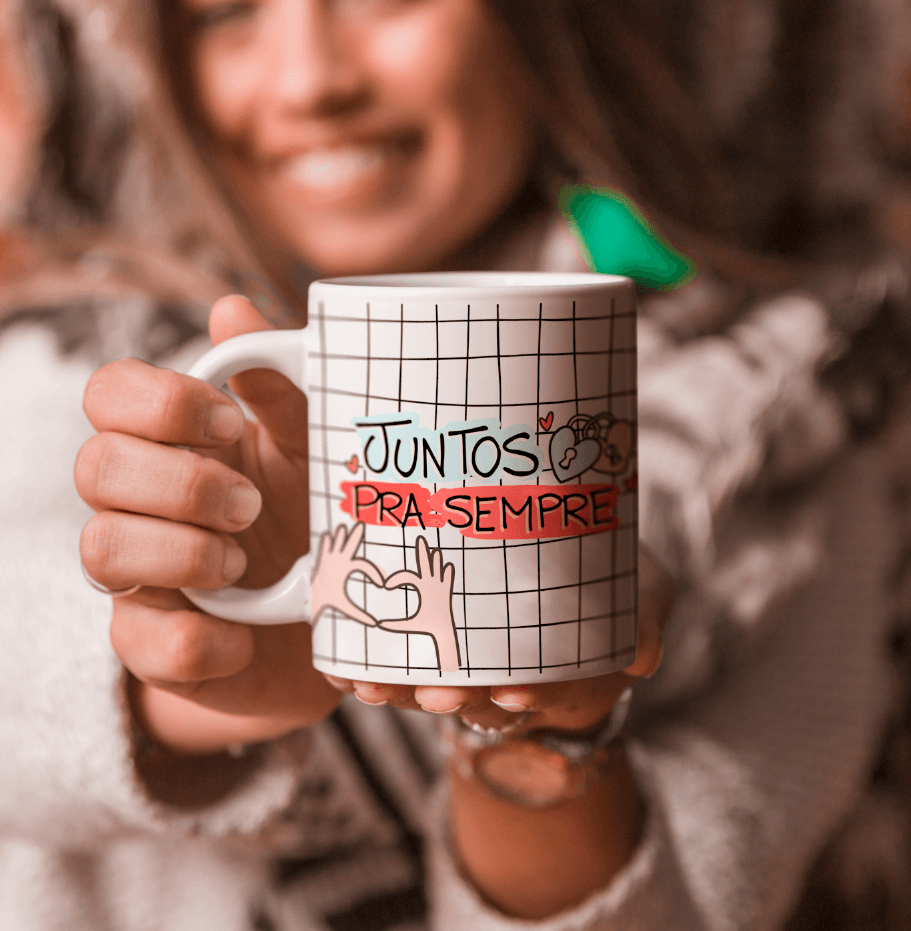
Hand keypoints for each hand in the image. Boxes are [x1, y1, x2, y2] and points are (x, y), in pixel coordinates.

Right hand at [75, 295, 339, 754]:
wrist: (334, 621)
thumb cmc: (314, 517)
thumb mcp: (311, 448)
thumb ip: (281, 386)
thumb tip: (233, 308)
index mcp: (174, 443)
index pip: (111, 394)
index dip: (159, 400)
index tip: (232, 424)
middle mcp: (140, 506)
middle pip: (94, 467)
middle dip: (180, 482)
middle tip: (251, 505)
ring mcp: (141, 578)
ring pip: (101, 551)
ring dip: (183, 552)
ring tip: (244, 561)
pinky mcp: (154, 648)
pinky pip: (141, 644)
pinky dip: (202, 639)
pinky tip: (247, 635)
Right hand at [311, 522, 383, 626]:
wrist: (292, 604)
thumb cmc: (318, 604)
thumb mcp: (342, 608)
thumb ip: (358, 614)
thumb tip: (374, 623)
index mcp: (344, 571)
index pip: (363, 566)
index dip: (375, 572)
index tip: (384, 583)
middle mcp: (336, 563)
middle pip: (349, 547)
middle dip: (356, 537)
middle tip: (363, 524)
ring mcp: (324, 561)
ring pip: (334, 545)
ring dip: (339, 537)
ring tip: (345, 526)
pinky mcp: (311, 563)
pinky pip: (319, 551)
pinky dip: (324, 544)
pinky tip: (328, 535)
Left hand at [323, 544, 675, 920]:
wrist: (572, 586)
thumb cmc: (609, 586)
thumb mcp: (642, 596)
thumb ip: (646, 619)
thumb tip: (646, 657)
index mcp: (568, 671)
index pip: (549, 691)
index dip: (532, 696)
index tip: (513, 692)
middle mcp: (518, 680)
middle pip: (482, 698)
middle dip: (456, 697)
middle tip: (435, 691)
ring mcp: (477, 670)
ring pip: (437, 689)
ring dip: (403, 691)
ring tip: (374, 684)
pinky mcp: (438, 649)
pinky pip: (404, 668)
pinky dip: (373, 672)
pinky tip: (343, 670)